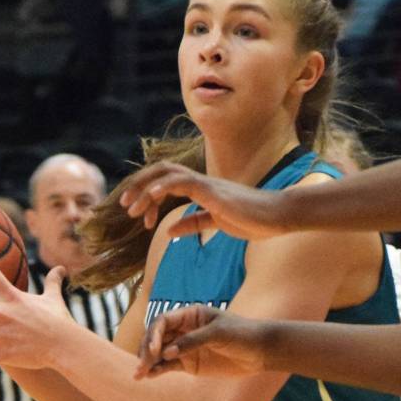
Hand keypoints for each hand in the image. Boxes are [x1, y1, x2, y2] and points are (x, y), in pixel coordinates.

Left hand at [120, 162, 292, 239]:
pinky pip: (183, 182)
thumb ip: (194, 223)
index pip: (167, 182)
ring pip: (167, 173)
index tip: (139, 216)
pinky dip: (162, 187)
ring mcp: (206, 184)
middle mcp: (201, 182)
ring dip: (144, 188)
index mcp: (201, 189)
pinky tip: (150, 198)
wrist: (276, 216)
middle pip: (161, 171)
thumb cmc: (253, 219)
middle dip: (138, 185)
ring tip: (130, 208)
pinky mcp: (213, 191)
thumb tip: (170, 229)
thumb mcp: (217, 224)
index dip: (148, 196)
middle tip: (123, 205)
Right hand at [135, 305, 269, 378]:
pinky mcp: (189, 364)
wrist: (260, 352)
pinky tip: (150, 376)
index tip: (154, 350)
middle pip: (157, 337)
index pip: (163, 321)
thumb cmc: (242, 334)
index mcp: (190, 315)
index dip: (154, 334)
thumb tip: (167, 353)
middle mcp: (184, 329)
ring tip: (139, 375)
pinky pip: (168, 366)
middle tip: (142, 365)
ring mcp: (185, 347)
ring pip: (159, 353)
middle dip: (146, 350)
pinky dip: (158, 370)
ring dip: (148, 362)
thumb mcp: (219, 334)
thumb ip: (193, 342)